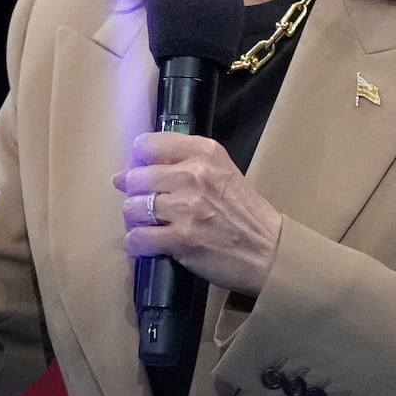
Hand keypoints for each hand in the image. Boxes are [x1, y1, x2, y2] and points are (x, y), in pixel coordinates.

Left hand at [113, 132, 282, 296]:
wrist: (268, 251)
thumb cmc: (244, 213)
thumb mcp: (221, 172)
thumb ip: (183, 165)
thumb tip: (127, 173)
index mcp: (205, 152)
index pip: (148, 145)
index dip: (140, 161)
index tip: (144, 173)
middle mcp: (193, 175)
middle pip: (135, 178)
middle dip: (135, 194)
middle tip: (147, 205)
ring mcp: (186, 208)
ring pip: (132, 208)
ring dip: (135, 220)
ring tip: (148, 225)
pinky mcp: (180, 239)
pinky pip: (137, 238)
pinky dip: (136, 244)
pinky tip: (146, 244)